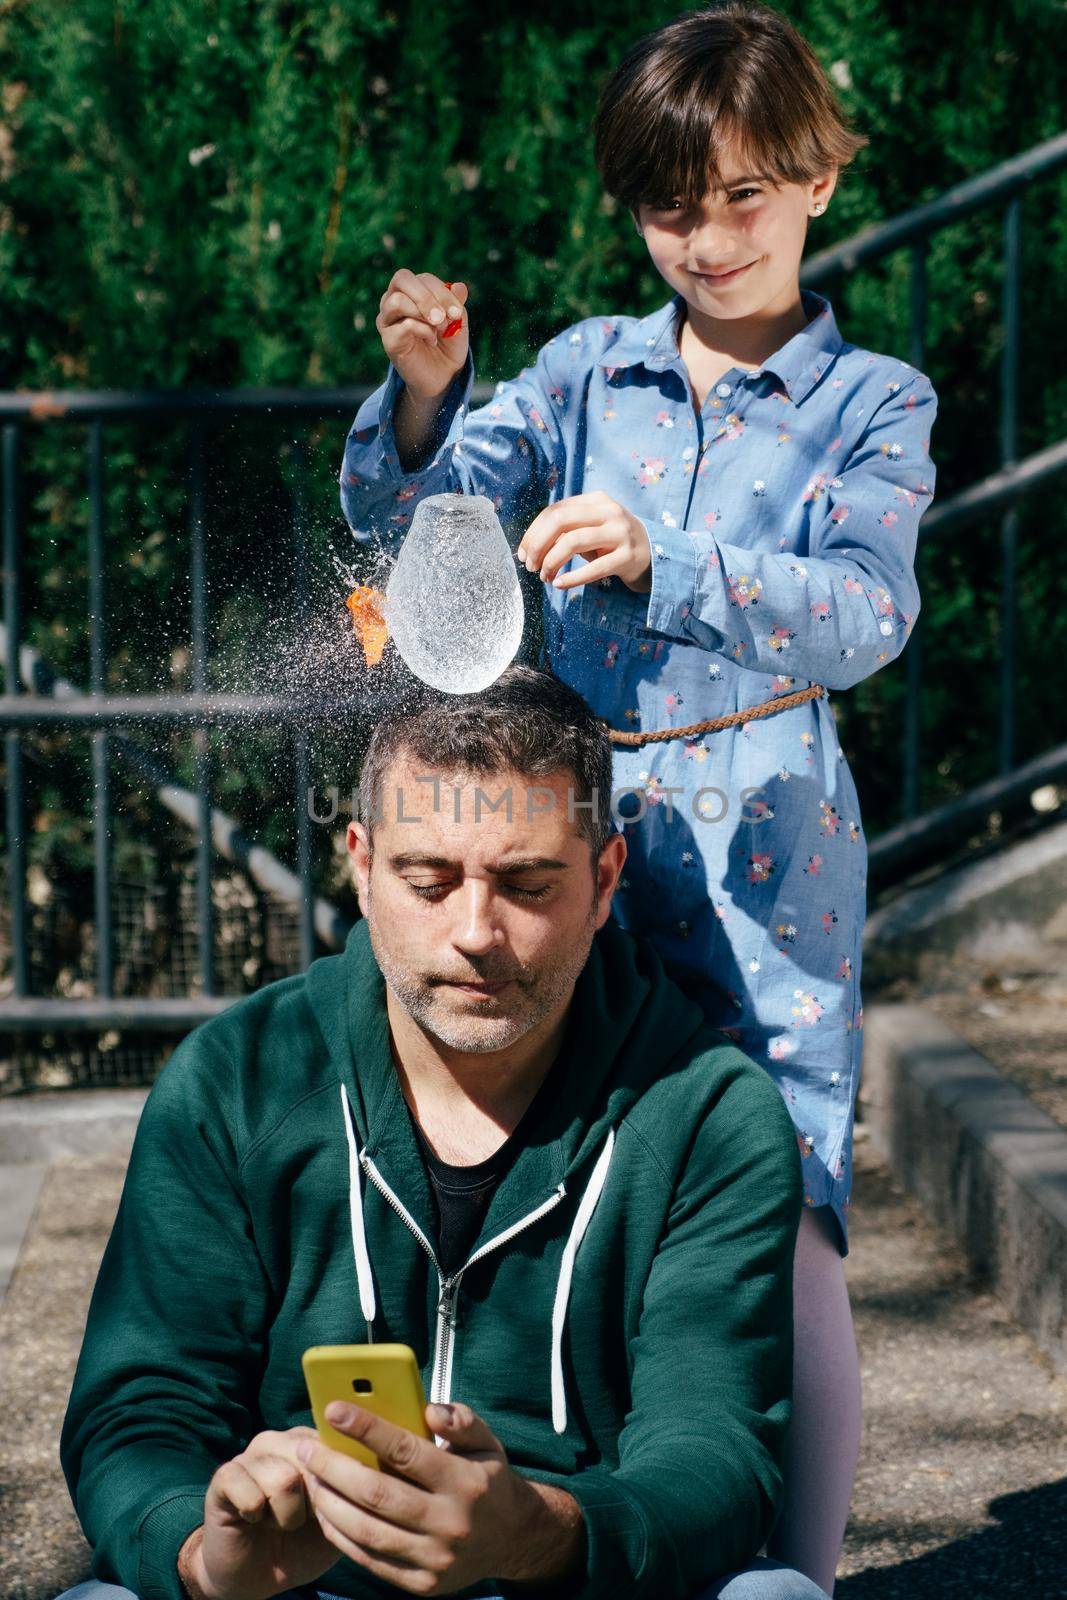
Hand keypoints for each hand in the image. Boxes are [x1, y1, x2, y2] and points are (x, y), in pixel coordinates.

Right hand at [179, 1426, 333, 1599]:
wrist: (254, 1577)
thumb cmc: (300, 1545)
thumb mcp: (336, 1522)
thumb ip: (350, 1494)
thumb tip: (364, 1471)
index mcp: (310, 1444)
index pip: (335, 1445)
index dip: (339, 1482)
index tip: (330, 1508)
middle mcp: (280, 1440)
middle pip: (311, 1459)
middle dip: (313, 1503)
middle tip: (301, 1521)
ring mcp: (250, 1455)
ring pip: (284, 1480)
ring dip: (286, 1517)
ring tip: (276, 1522)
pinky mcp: (223, 1476)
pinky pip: (250, 1494)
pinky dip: (255, 1517)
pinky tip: (252, 1521)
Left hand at [295, 1397, 573, 1593]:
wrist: (512, 1539)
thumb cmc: (487, 1479)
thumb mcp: (486, 1442)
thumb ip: (460, 1420)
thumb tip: (428, 1409)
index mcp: (465, 1482)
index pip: (406, 1451)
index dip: (366, 1429)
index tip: (334, 1409)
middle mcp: (450, 1523)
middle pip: (378, 1494)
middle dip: (335, 1468)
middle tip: (307, 1446)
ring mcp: (435, 1559)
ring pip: (368, 1532)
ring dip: (330, 1504)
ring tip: (310, 1478)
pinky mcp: (422, 1585)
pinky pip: (371, 1560)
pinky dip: (342, 1537)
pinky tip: (326, 1512)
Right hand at [376, 269, 469, 401]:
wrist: (443, 377)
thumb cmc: (448, 345)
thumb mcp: (457, 322)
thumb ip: (456, 303)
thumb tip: (459, 286)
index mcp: (412, 292)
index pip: (422, 279)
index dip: (442, 291)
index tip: (457, 313)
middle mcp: (394, 301)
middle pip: (402, 279)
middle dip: (427, 296)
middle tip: (444, 317)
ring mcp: (388, 320)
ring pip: (397, 301)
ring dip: (423, 312)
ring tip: (439, 328)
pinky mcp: (389, 340)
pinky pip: (403, 326)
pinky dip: (423, 330)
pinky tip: (432, 340)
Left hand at [516, 491, 652, 592]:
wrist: (653, 554)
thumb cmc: (611, 542)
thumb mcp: (590, 528)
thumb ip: (565, 530)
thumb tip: (530, 547)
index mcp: (595, 500)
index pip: (554, 511)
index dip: (533, 532)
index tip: (522, 553)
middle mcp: (609, 511)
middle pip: (560, 521)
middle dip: (538, 545)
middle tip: (530, 566)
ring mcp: (620, 532)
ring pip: (573, 542)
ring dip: (551, 561)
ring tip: (544, 576)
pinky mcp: (628, 556)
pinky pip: (594, 568)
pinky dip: (572, 578)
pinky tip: (559, 585)